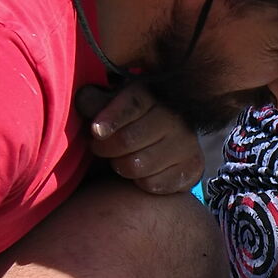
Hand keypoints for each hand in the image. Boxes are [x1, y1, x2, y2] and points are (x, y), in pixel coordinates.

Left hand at [82, 81, 204, 194]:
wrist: (163, 146)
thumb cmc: (128, 123)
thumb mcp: (110, 105)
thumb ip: (95, 102)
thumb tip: (84, 100)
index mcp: (154, 93)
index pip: (132, 104)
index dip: (111, 118)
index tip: (95, 131)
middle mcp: (175, 116)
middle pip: (128, 139)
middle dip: (106, 148)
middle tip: (99, 148)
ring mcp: (187, 142)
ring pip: (137, 165)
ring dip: (120, 166)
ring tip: (119, 160)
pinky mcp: (192, 167)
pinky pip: (152, 184)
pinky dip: (139, 182)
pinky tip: (141, 172)